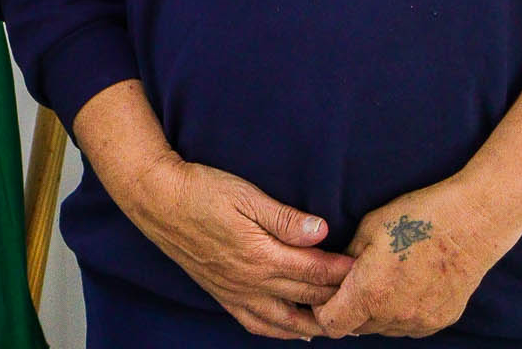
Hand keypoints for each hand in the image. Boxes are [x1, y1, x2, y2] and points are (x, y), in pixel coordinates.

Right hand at [123, 157, 352, 339]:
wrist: (156, 199)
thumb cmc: (201, 190)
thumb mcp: (245, 195)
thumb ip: (284, 218)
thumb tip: (321, 232)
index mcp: (261, 255)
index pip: (314, 271)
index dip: (342, 271)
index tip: (365, 269)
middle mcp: (251, 281)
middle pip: (306, 297)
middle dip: (337, 298)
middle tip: (364, 298)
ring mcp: (235, 291)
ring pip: (285, 321)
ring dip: (315, 324)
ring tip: (339, 324)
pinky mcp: (221, 294)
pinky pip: (256, 324)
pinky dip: (280, 332)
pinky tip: (295, 331)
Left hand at [314, 181, 503, 338]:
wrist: (471, 223)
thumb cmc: (416, 218)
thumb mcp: (368, 229)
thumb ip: (346, 259)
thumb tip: (333, 275)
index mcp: (371, 292)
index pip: (332, 323)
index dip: (322, 310)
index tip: (324, 293)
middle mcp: (396, 314)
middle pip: (357, 327)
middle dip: (348, 309)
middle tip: (352, 282)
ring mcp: (421, 321)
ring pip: (384, 329)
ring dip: (376, 313)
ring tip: (383, 280)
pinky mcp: (441, 321)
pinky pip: (409, 326)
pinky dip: (400, 313)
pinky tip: (406, 286)